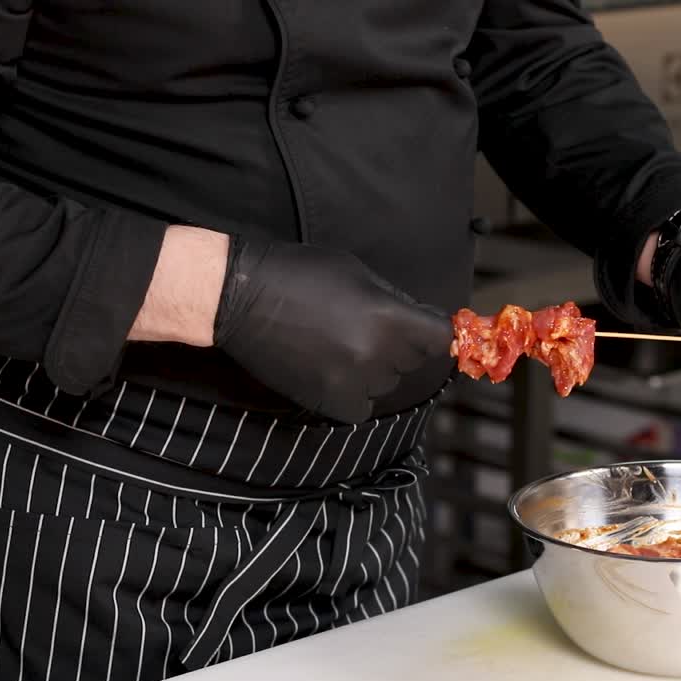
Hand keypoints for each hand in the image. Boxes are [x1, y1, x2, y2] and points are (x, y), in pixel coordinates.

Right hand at [213, 239, 451, 422]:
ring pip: (386, 384)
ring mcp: (353, 382)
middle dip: (398, 345)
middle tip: (364, 327)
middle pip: (412, 360)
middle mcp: (377, 354)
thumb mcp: (356, 273)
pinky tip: (333, 371)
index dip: (434, 331)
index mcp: (388, 317)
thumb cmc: (299, 274)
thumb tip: (418, 321)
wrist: (241, 298)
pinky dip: (354, 393)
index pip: (440, 337)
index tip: (423, 328)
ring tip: (340, 346)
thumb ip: (393, 300)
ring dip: (374, 369)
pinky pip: (362, 407)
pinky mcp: (329, 402)